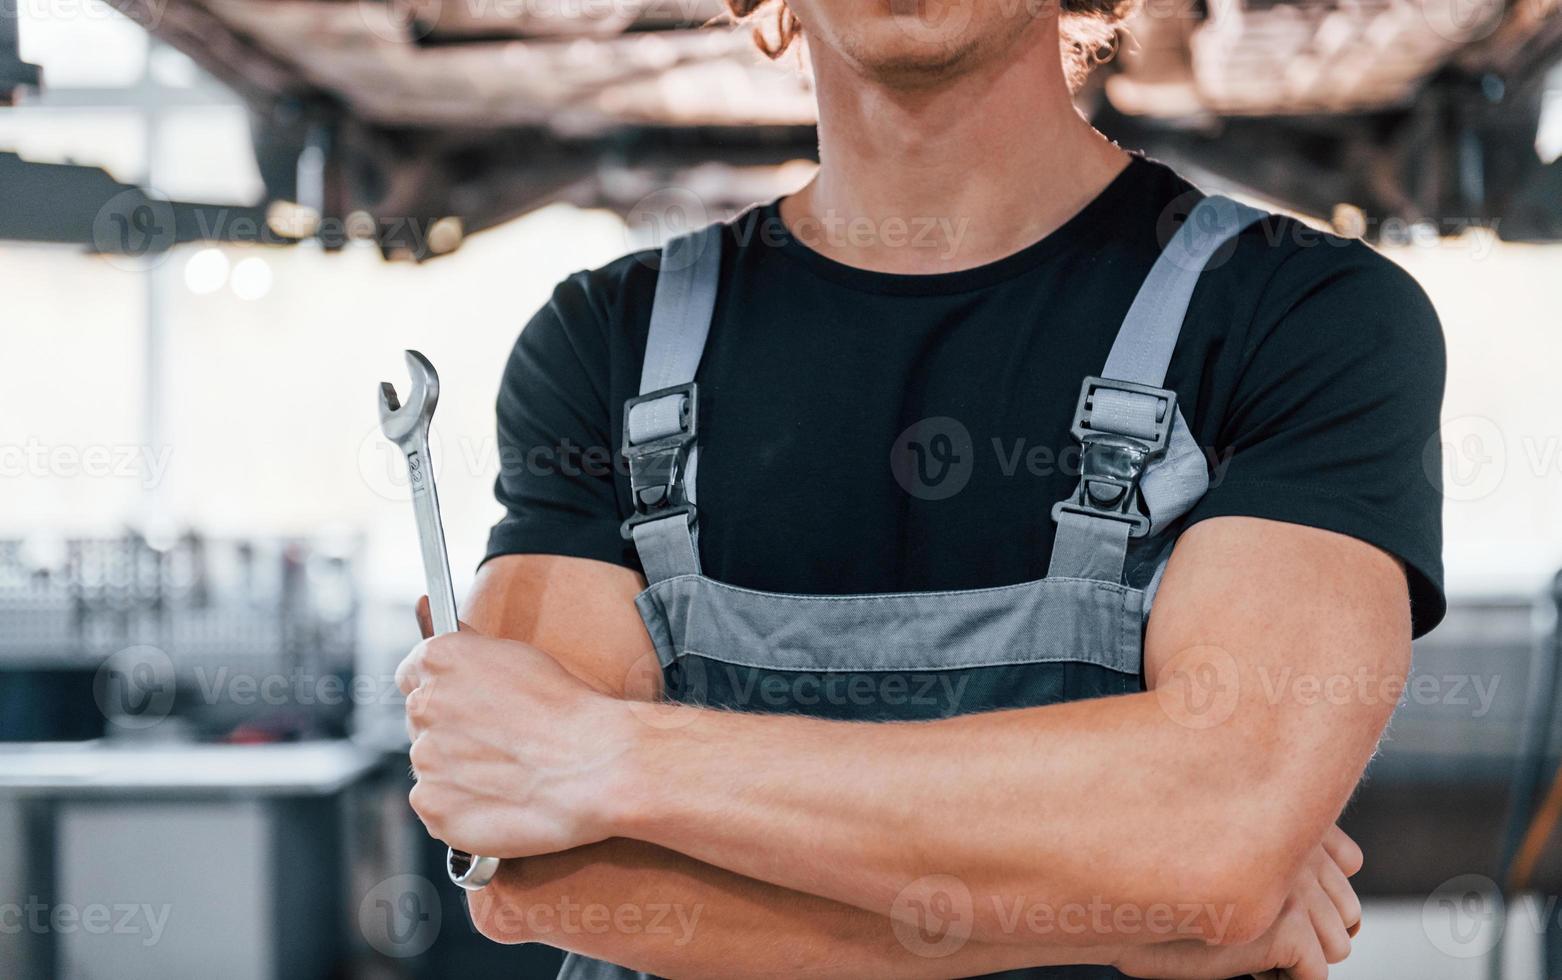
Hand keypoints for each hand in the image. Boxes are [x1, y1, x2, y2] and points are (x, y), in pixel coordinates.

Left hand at [396, 597, 633, 857]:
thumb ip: (471, 655)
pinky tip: (502, 800)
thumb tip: (446, 639)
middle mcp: (423, 706)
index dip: (440, 691)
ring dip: (459, 772)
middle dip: (451, 733)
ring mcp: (424, 760)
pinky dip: (463, 808)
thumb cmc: (568, 709)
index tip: (460, 705)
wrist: (595, 765)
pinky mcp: (433, 807)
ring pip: (432, 767)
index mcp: (438, 659)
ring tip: (510, 775)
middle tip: (499, 744)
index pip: (412, 673)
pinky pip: (438, 806)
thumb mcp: (517, 657)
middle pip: (421, 722)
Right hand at [1116, 825, 1362, 979]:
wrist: (1110, 892)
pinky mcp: (1288, 926)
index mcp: (1285, 810)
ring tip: (1246, 941)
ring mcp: (1297, 885)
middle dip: (1307, 928)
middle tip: (1251, 925)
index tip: (1272, 897)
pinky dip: (1283, 978)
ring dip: (1297, 953)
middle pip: (1348, 912)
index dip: (1315, 892)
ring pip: (1338, 946)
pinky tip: (1244, 960)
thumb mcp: (1219, 838)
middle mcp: (1300, 843)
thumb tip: (1329, 872)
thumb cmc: (1155, 866)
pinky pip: (1314, 974)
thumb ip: (1266, 839)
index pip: (1347, 860)